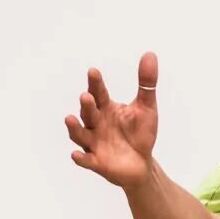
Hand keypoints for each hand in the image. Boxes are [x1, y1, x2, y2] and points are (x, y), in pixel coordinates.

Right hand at [66, 52, 160, 188]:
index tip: (93, 72)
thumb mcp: (146, 107)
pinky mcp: (97, 162)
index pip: (99, 93)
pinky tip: (76, 155)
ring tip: (70, 119)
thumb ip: (146, 83)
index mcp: (106, 108)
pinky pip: (86, 160)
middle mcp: (96, 123)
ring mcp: (94, 143)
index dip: (95, 83)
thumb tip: (150, 54)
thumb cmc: (140, 134)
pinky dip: (81, 158)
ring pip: (80, 134)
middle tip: (86, 96)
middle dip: (86, 105)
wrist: (142, 164)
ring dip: (75, 127)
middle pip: (88, 112)